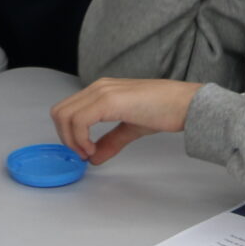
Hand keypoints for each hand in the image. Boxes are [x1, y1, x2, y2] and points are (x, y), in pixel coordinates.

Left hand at [51, 77, 203, 166]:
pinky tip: (94, 149)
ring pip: (64, 115)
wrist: (185, 104)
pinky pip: (79, 121)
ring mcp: (102, 92)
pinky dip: (80, 139)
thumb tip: (94, 157)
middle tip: (83, 153)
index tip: (83, 151)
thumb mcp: (131, 128)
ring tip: (89, 153)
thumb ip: (111, 141)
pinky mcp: (109, 101)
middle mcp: (98, 87)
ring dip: (71, 140)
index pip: (67, 109)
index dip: (68, 134)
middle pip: (59, 112)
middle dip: (65, 138)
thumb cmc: (164, 109)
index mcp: (101, 91)